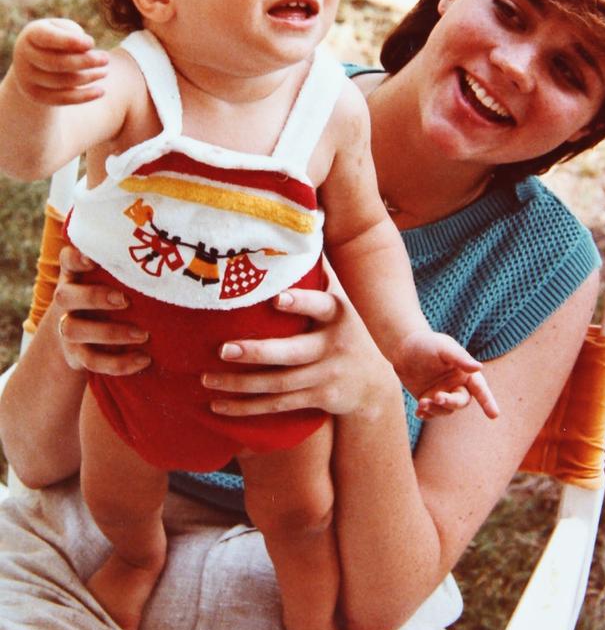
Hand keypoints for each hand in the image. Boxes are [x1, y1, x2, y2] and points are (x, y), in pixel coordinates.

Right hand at [12, 18, 108, 104]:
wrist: (35, 61)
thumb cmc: (57, 39)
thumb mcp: (64, 30)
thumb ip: (73, 34)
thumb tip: (87, 48)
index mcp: (32, 34)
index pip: (49, 38)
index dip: (70, 41)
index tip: (92, 43)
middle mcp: (25, 56)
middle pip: (57, 63)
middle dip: (85, 62)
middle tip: (106, 59)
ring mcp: (28, 77)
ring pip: (62, 81)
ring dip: (88, 77)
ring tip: (105, 72)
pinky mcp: (36, 95)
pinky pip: (62, 99)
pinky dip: (84, 96)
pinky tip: (101, 91)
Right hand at [52, 245, 150, 374]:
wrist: (80, 336)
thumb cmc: (108, 295)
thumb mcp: (113, 280)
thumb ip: (129, 268)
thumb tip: (174, 252)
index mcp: (76, 275)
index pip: (67, 260)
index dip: (76, 258)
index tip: (93, 259)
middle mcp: (67, 300)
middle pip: (65, 296)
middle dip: (94, 297)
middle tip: (125, 300)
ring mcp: (68, 328)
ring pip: (75, 331)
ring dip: (110, 333)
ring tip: (143, 335)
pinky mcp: (76, 354)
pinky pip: (92, 361)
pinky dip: (119, 363)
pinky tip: (143, 360)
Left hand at [201, 262, 398, 417]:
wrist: (373, 383)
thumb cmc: (345, 329)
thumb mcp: (342, 300)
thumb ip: (320, 272)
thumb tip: (305, 220)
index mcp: (339, 316)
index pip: (322, 306)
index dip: (301, 302)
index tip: (278, 298)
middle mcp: (334, 347)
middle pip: (294, 354)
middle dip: (258, 353)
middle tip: (224, 349)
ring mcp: (326, 377)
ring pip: (279, 385)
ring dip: (241, 385)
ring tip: (207, 378)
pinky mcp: (316, 400)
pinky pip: (277, 406)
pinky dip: (246, 409)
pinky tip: (218, 406)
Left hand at [393, 330, 499, 420]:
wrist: (404, 347)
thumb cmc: (427, 343)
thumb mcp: (443, 347)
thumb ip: (460, 358)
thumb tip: (479, 367)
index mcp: (465, 373)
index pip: (480, 389)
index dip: (488, 401)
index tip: (494, 415)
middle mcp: (456, 386)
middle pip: (461, 402)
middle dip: (451, 402)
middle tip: (437, 397)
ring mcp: (442, 394)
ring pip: (445, 410)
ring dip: (435, 409)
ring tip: (422, 402)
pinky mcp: (428, 399)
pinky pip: (431, 413)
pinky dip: (426, 414)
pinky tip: (419, 411)